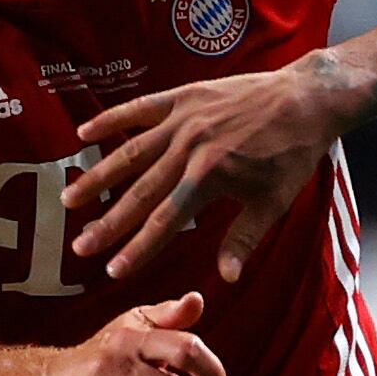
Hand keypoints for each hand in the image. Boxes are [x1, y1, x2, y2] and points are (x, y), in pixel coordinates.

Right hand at [63, 62, 353, 284]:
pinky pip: (138, 109)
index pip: (165, 222)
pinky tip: (82, 134)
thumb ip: (244, 240)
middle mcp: (190, 149)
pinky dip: (110, 120)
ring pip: (129, 152)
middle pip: (139, 193)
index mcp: (211, 178)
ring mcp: (183, 120)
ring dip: (98, 177)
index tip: (113, 270)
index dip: (137, 249)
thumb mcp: (274, 203)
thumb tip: (225, 279)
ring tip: (70, 198)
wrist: (306, 99)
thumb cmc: (293, 155)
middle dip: (108, 223)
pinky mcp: (183, 96)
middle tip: (81, 245)